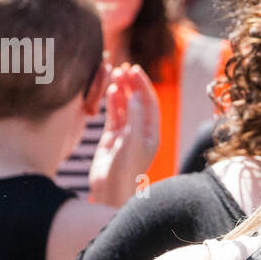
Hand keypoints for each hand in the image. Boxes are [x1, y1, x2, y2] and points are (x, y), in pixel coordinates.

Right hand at [88, 63, 159, 205]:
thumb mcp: (132, 142)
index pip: (150, 103)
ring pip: (124, 106)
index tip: (135, 70)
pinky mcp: (111, 137)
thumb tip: (136, 96)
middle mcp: (140, 132)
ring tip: (114, 74)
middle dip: (132, 84)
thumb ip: (135, 118)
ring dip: (121, 90)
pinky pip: (113, 115)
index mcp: (151, 133)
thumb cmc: (125, 170)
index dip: (143, 85)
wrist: (109, 191)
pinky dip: (112, 102)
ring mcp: (125, 134)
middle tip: (123, 68)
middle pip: (138, 101)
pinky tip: (109, 91)